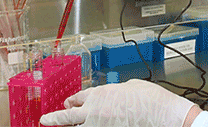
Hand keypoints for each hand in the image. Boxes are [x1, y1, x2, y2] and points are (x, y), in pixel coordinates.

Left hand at [39, 79, 197, 126]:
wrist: (162, 114)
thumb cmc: (150, 99)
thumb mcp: (129, 86)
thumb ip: (115, 90)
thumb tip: (113, 95)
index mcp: (100, 94)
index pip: (78, 98)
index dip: (72, 101)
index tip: (68, 104)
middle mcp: (94, 111)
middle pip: (67, 116)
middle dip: (54, 118)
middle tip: (45, 120)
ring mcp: (98, 126)